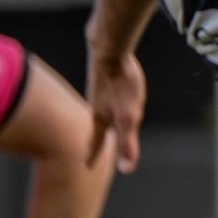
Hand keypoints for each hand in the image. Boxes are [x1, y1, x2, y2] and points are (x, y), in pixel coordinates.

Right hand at [86, 49, 146, 173]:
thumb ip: (128, 143)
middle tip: (93, 149)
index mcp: (102, 118)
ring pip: (99, 108)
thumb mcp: (129, 117)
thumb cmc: (121, 84)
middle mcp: (97, 104)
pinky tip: (109, 92)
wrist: (109, 48)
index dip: (93, 154)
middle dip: (95, 139)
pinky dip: (105, 100)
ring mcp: (99, 88)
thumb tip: (127, 169)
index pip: (97, 142)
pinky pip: (104, 93)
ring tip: (102, 124)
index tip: (87, 165)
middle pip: (97, 126)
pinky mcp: (104, 74)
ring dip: (100, 119)